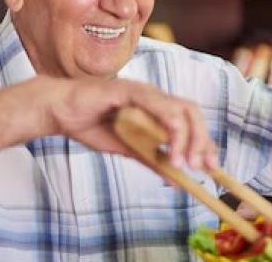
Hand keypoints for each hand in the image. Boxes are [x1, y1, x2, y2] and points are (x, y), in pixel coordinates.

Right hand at [42, 76, 217, 168]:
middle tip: (200, 167)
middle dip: (202, 140)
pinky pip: (156, 105)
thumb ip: (152, 160)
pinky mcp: (129, 90)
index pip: (191, 121)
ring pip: (180, 110)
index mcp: (157, 108)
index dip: (205, 142)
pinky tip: (168, 146)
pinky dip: (167, 125)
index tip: (212, 166)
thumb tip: (177, 181)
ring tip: (182, 163)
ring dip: (187, 137)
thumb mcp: (128, 149)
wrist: (59, 111)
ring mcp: (143, 92)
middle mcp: (155, 97)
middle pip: (192, 112)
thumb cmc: (91, 125)